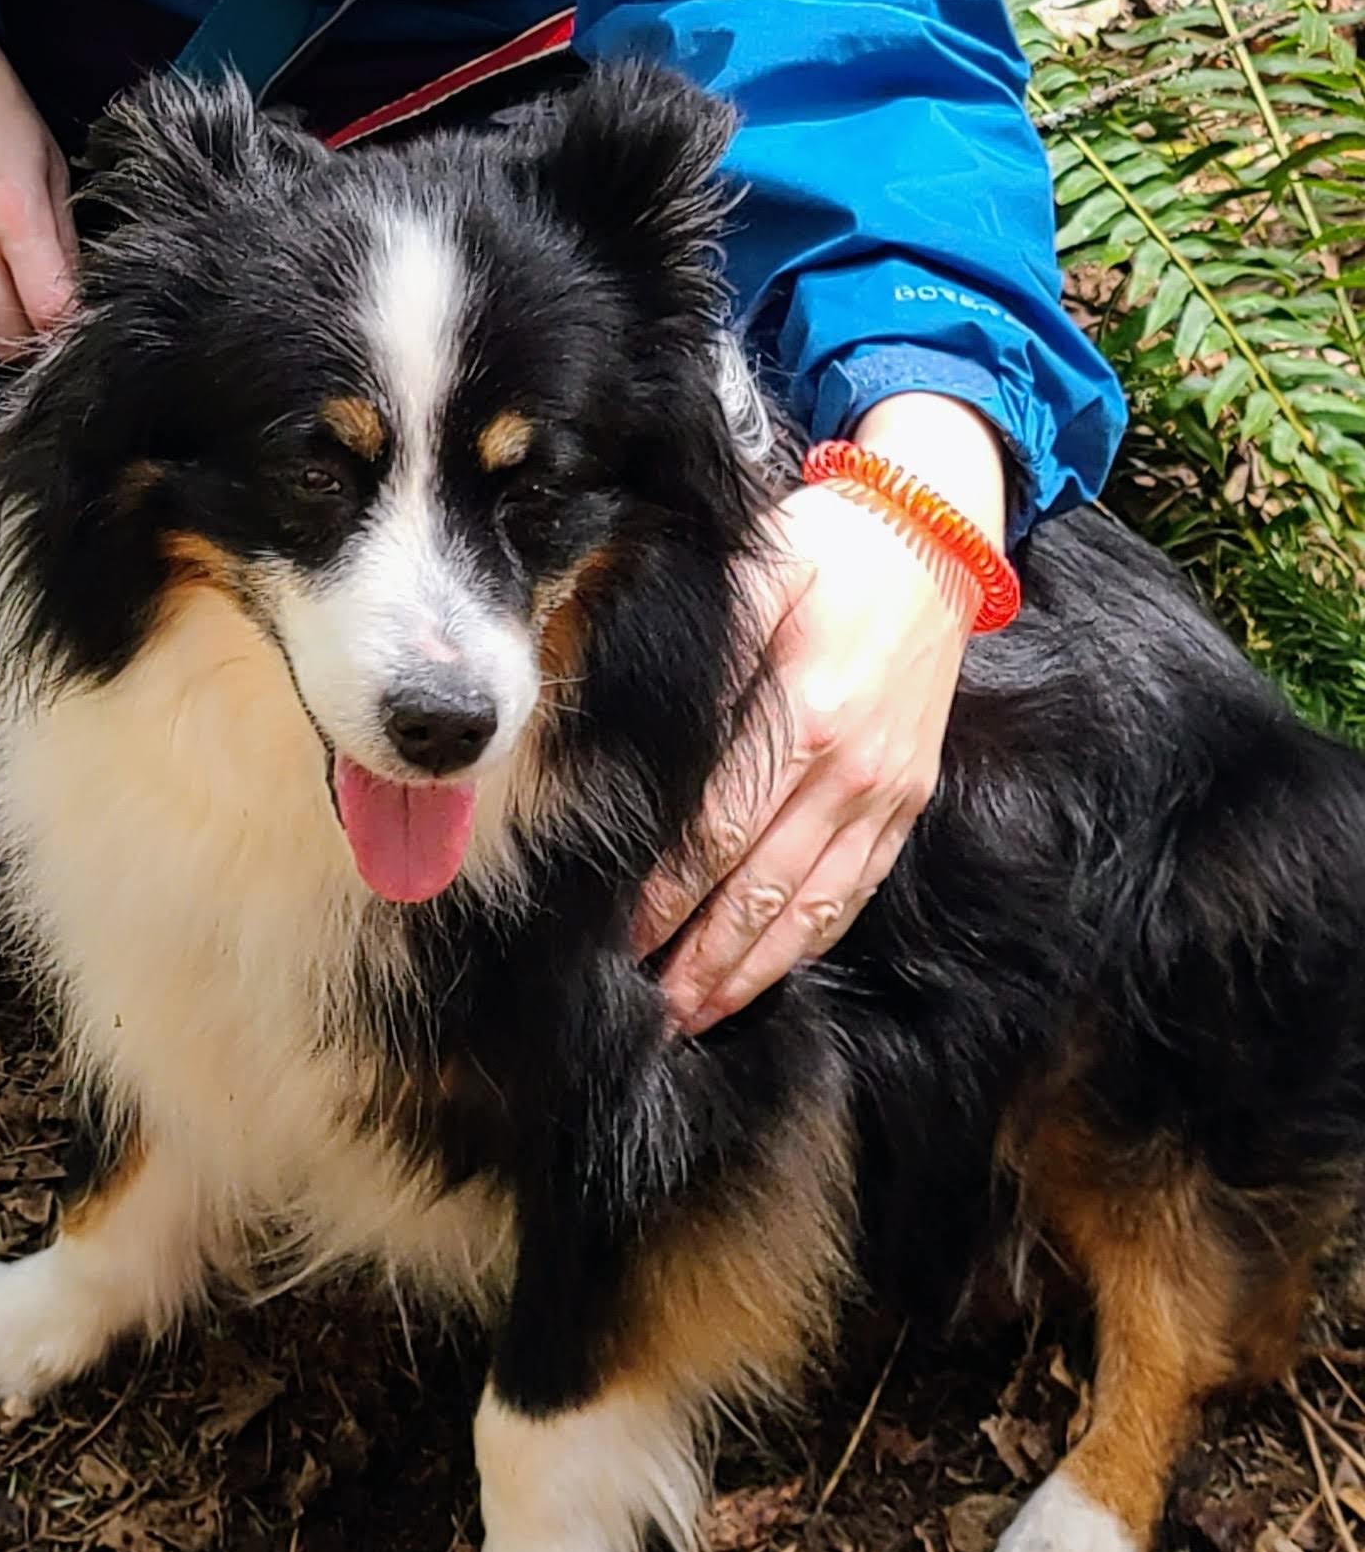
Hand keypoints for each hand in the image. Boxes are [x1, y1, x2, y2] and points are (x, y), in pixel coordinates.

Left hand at [635, 393, 1002, 1034]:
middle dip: (702, 954)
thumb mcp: (754, 576)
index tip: (619, 932)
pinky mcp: (908, 800)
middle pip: (763, 885)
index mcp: (805, 709)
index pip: (720, 827)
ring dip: (754, 967)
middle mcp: (852, 766)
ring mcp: (887, 792)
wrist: (931, 537)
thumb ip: (705, 654)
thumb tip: (639, 725)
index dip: (669, 890)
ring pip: (814, 905)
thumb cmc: (825, 549)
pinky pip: (858, 887)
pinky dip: (812, 938)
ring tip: (697, 1014)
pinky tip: (772, 970)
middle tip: (647, 1008)